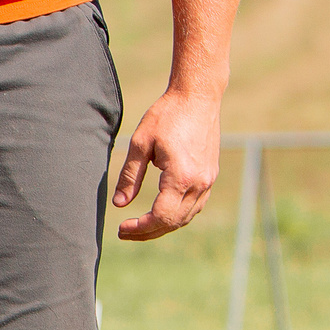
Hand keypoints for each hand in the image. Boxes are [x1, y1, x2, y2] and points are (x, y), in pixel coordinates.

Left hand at [112, 88, 221, 241]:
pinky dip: (177, 215)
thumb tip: (119, 204)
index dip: (140, 228)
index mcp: (180, 177)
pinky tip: (161, 214)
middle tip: (124, 232)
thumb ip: (130, 176)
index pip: (160, 217)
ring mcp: (208, 181)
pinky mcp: (210, 176)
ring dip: (163, 226)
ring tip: (139, 227)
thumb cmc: (166, 115)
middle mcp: (199, 183)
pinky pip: (194, 206)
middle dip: (148, 232)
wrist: (198, 97)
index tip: (121, 228)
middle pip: (173, 222)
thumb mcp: (140, 143)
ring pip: (186, 217)